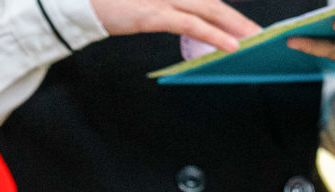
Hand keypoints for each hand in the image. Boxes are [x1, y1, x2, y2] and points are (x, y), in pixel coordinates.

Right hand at [92, 0, 261, 53]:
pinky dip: (215, 35)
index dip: (221, 10)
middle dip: (235, 16)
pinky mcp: (154, 13)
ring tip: (251, 37)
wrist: (80, 4)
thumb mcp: (142, 2)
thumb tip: (181, 15)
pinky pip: (192, 25)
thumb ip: (164, 6)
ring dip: (234, 25)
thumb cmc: (107, 1)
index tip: (237, 22)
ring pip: (208, 9)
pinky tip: (231, 45)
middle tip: (255, 30)